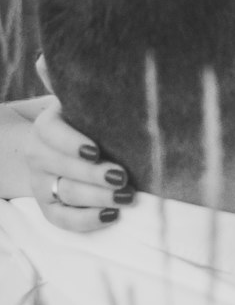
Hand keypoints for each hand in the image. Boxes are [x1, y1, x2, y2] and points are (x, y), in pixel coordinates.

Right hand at [27, 98, 132, 230]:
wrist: (64, 151)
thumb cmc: (88, 126)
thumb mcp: (87, 110)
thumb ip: (90, 101)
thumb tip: (86, 84)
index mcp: (46, 127)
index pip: (52, 133)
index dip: (72, 143)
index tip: (95, 150)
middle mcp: (38, 155)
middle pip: (62, 167)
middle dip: (93, 175)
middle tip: (122, 177)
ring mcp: (42, 183)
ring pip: (67, 193)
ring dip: (98, 197)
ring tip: (126, 196)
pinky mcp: (49, 207)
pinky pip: (63, 219)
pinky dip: (88, 220)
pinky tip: (112, 215)